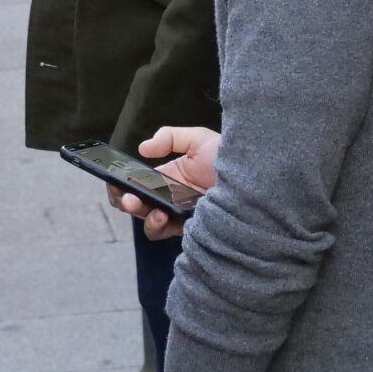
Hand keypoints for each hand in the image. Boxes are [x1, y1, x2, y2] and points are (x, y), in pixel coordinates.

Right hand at [113, 126, 219, 240]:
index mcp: (171, 177)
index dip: (123, 184)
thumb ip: (169, 137)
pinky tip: (163, 215)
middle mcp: (173, 198)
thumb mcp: (198, 139)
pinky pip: (170, 234)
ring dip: (144, 217)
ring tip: (147, 209)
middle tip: (127, 199)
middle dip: (127, 202)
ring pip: (152, 224)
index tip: (115, 181)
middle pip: (141, 206)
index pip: (140, 184)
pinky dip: (159, 226)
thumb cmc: (230, 157)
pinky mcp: (193, 229)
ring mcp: (182, 215)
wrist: (257, 177)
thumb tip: (143, 148)